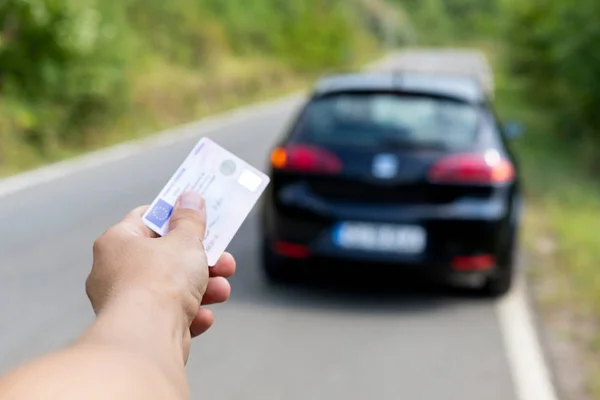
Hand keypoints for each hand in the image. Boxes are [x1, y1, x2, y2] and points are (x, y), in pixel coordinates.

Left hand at [86, 191, 235, 359]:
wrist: (147, 339)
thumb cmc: (160, 282)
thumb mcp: (185, 240)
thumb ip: (190, 219)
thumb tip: (190, 198)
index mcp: (117, 242)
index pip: (146, 218)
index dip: (175, 215)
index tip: (197, 216)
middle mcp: (114, 271)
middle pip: (165, 256)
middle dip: (200, 259)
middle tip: (222, 259)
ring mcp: (125, 302)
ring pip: (172, 287)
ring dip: (203, 287)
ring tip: (222, 290)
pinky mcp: (139, 329)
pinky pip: (169, 315)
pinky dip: (190, 314)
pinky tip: (202, 316)